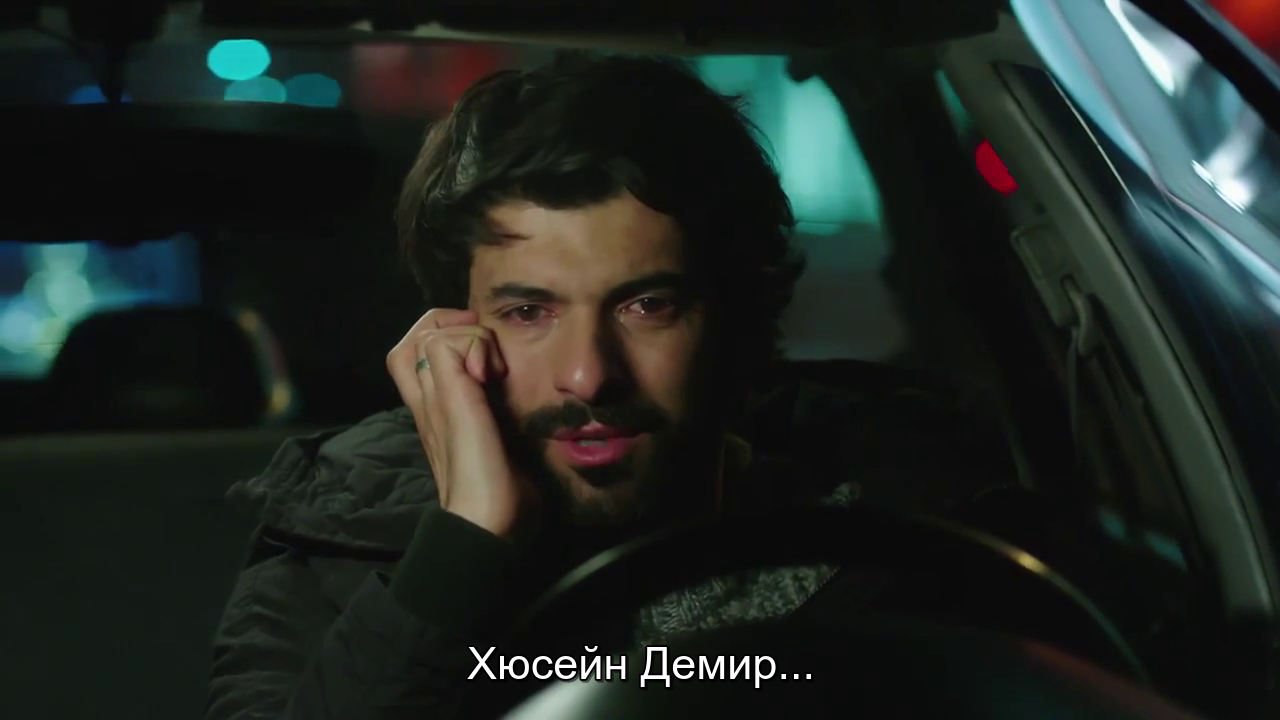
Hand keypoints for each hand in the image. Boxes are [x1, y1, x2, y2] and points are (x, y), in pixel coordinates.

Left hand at [387, 309, 539, 539]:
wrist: (492, 522)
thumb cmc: (474, 466)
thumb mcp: (455, 405)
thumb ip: (451, 362)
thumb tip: (471, 343)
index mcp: (426, 395)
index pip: (420, 340)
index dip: (451, 333)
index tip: (481, 357)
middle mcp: (436, 401)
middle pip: (426, 347)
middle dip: (454, 330)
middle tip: (486, 341)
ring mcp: (458, 416)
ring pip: (453, 366)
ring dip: (475, 353)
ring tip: (499, 363)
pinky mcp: (483, 430)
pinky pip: (478, 389)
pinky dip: (492, 378)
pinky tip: (509, 386)